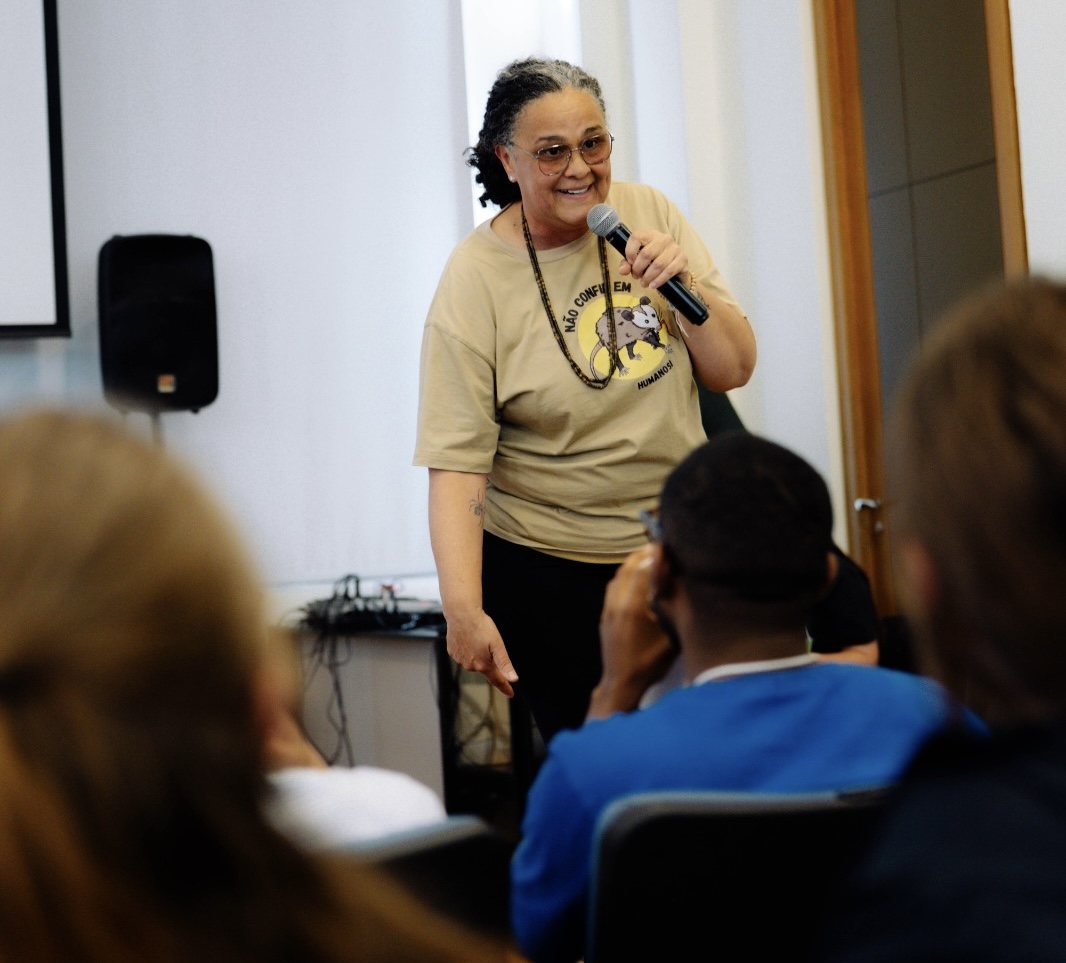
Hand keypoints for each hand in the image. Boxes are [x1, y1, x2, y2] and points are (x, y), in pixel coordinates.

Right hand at [446, 608, 517, 697]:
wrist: (461, 614)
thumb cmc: (481, 626)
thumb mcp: (497, 644)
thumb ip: (504, 663)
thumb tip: (513, 679)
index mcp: (483, 665)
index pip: (496, 680)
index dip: (505, 687)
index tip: (511, 694)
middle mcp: (470, 666)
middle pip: (485, 667)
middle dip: (489, 660)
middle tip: (489, 642)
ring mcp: (460, 660)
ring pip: (473, 661)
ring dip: (477, 653)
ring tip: (477, 637)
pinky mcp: (452, 652)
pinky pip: (463, 654)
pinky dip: (468, 649)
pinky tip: (468, 638)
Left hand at [588, 546, 677, 718]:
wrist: (622, 682)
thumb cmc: (652, 662)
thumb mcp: (671, 635)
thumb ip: (672, 604)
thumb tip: (677, 577)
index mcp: (634, 605)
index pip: (643, 567)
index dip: (657, 552)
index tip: (669, 544)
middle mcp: (617, 601)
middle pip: (629, 565)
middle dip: (645, 553)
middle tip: (662, 548)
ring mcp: (608, 606)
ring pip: (619, 573)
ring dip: (634, 563)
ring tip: (652, 559)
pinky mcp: (605, 612)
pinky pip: (615, 584)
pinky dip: (627, 574)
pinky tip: (639, 577)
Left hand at [616, 229, 688, 292]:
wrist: (675, 270)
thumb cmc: (653, 263)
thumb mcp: (638, 262)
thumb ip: (627, 264)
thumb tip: (622, 270)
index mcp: (651, 235)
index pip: (637, 237)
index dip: (630, 251)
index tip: (630, 263)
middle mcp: (664, 239)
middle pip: (646, 254)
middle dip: (638, 269)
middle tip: (636, 276)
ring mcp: (675, 248)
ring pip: (658, 264)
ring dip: (648, 277)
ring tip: (644, 283)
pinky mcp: (683, 260)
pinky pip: (668, 271)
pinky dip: (658, 280)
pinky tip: (653, 285)